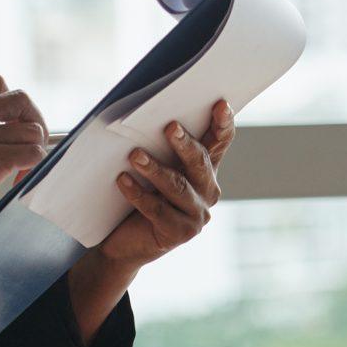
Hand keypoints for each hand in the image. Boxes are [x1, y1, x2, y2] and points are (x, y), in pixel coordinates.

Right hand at [0, 74, 50, 257]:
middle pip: (20, 98)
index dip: (16, 105)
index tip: (15, 130)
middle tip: (30, 148)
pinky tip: (19, 180)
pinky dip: (34, 167)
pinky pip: (33, 153)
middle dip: (35, 121)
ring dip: (34, 152)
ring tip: (19, 171)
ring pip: (32, 131)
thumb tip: (28, 117)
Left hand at [98, 101, 233, 268]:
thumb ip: (160, 146)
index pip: (219, 142)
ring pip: (177, 187)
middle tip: (170, 126)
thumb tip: (145, 116)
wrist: (124, 242)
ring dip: (155, 169)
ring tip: (134, 155)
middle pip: (200, 163)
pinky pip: (157, 210)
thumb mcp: (153, 167)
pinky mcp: (180, 233)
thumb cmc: (139, 194)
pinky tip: (123, 180)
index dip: (223, 124)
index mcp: (205, 170)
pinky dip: (138, 193)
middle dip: (185, 144)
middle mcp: (208, 191)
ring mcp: (197, 215)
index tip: (220, 104)